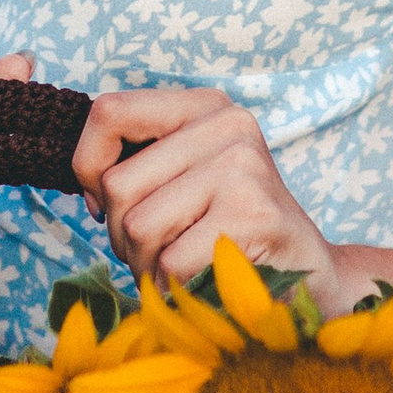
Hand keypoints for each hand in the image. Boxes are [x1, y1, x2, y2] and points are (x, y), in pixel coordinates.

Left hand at [71, 86, 339, 300]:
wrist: (306, 274)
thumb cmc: (224, 229)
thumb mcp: (181, 177)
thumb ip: (134, 162)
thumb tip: (87, 180)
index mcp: (205, 105)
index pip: (109, 112)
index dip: (88, 165)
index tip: (105, 202)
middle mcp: (228, 124)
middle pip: (118, 184)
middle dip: (121, 234)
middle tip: (159, 249)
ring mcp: (244, 167)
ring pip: (138, 226)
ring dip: (146, 264)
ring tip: (183, 264)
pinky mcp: (253, 214)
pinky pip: (170, 261)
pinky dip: (174, 287)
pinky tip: (203, 281)